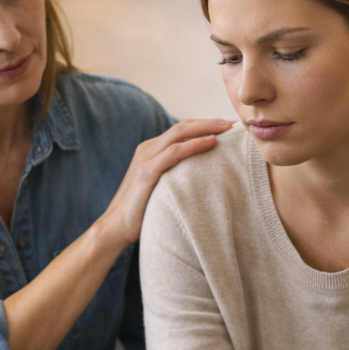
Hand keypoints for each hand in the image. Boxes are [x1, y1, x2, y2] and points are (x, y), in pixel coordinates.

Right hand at [99, 119, 232, 245]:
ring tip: (228, 128)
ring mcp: (146, 158)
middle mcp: (147, 149)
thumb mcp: (160, 188)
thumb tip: (200, 178)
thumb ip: (174, 177)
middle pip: (183, 127)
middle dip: (209, 122)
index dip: (203, 126)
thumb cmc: (140, 212)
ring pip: (180, 133)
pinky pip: (175, 152)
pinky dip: (194, 145)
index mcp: (150, 151)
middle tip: (233, 123)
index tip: (226, 128)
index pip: (180, 131)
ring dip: (206, 128)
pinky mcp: (147, 171)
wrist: (116, 227)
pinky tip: (211, 142)